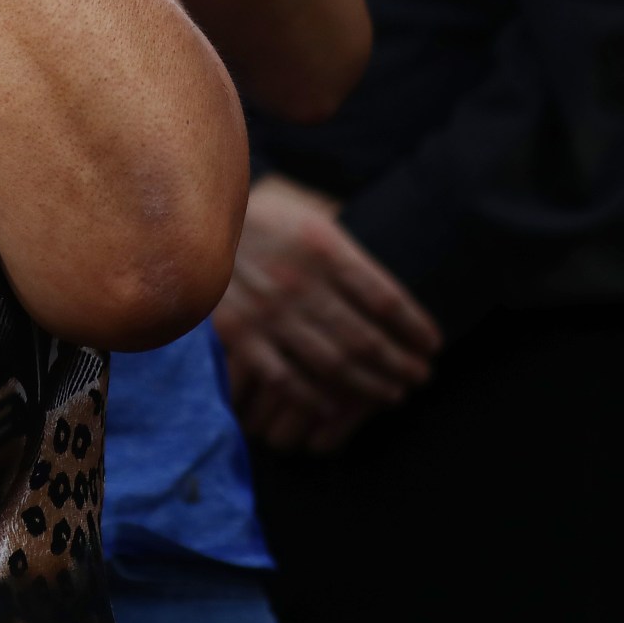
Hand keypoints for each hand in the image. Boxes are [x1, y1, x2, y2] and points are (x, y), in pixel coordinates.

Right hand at [213, 176, 441, 453]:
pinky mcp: (239, 335)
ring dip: (369, 385)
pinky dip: (314, 397)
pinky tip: (335, 407)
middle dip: (400, 364)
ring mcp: (268, 313)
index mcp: (324, 248)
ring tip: (392, 394)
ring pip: (332, 363)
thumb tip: (395, 292)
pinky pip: (285, 378)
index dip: (416, 329)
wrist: (190, 219)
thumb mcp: (310, 215)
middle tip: (420, 378)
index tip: (433, 346)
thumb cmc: (262, 216)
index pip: (386, 300)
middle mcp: (300, 283)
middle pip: (365, 338)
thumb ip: (349, 250)